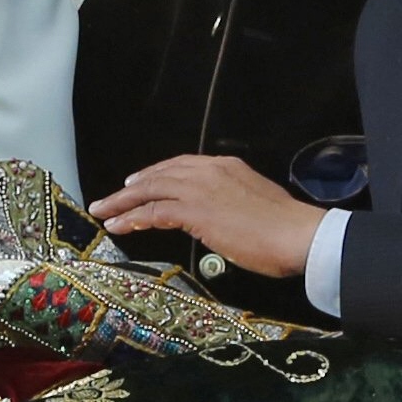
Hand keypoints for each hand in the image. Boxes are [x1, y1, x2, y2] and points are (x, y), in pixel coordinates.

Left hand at [89, 155, 323, 278]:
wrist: (297, 235)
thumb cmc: (283, 228)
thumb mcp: (252, 202)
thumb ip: (228, 202)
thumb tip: (215, 215)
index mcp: (224, 166)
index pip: (179, 166)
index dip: (154, 175)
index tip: (137, 184)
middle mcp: (208, 171)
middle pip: (158, 176)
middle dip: (130, 188)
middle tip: (110, 199)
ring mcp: (199, 189)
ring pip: (149, 191)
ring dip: (122, 202)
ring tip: (103, 211)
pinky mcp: (194, 210)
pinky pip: (153, 211)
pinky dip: (132, 218)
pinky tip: (118, 225)